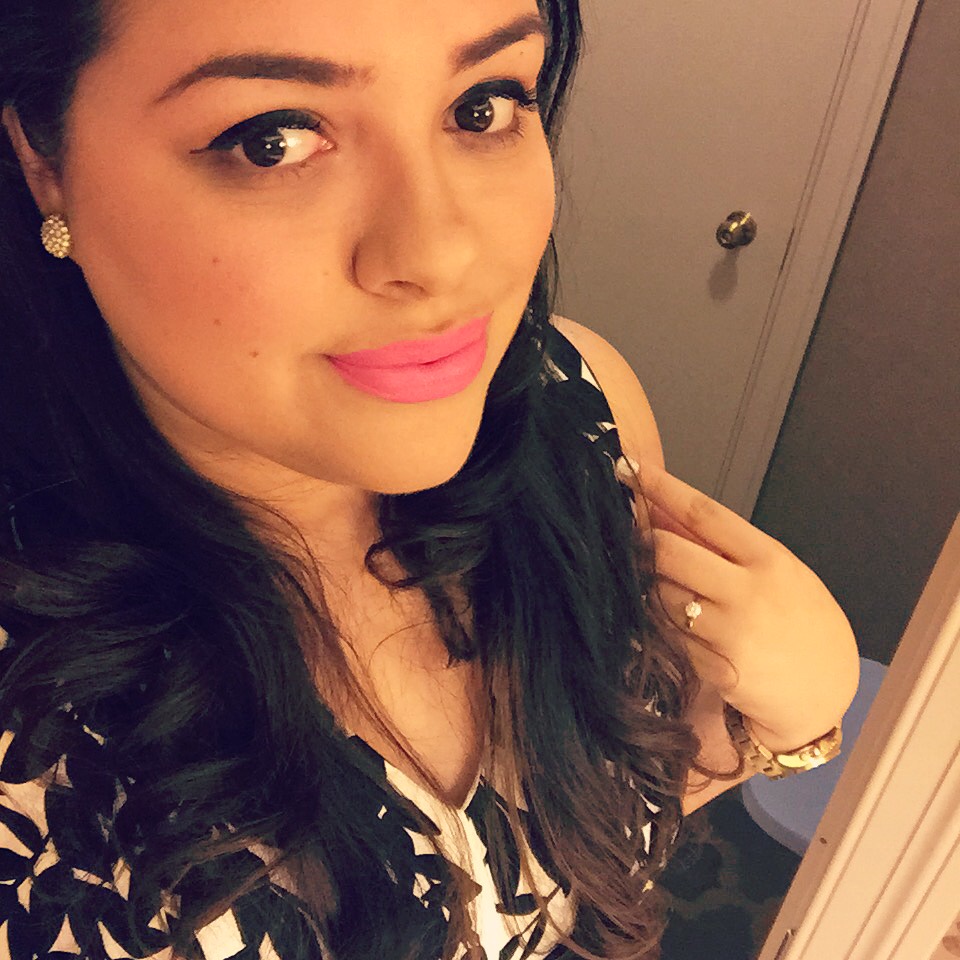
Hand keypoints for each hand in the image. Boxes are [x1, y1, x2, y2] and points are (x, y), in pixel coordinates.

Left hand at [633, 463, 859, 747]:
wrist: (826, 692)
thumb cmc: (798, 621)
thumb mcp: (773, 571)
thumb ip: (720, 545)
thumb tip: (661, 509)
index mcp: (767, 557)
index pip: (702, 512)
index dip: (658, 487)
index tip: (626, 469)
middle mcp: (750, 591)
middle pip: (669, 552)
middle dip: (643, 546)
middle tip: (633, 545)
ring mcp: (733, 632)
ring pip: (661, 596)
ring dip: (654, 592)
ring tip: (676, 597)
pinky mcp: (719, 669)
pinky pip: (670, 638)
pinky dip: (666, 630)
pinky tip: (683, 632)